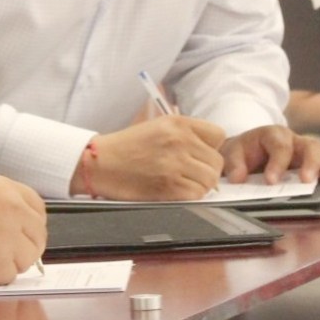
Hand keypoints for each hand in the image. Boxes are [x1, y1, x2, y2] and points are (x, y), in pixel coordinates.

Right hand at [0, 174, 45, 284]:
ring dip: (12, 262)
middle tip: (9, 253)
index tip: (24, 233)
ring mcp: (9, 237)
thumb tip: (10, 217)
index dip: (32, 224)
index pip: (38, 209)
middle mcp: (14, 211)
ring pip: (27, 258)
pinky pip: (10, 276)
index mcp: (8, 189)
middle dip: (26, 246)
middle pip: (37, 236)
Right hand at [71, 118, 225, 200]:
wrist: (101, 162)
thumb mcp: (157, 126)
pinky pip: (197, 195)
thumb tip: (210, 150)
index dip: (211, 147)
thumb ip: (185, 133)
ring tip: (181, 182)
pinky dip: (189, 196)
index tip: (200, 154)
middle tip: (190, 173)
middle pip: (216, 161)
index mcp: (177, 123)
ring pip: (210, 180)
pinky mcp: (169, 186)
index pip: (218, 135)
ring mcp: (175, 164)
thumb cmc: (127, 146)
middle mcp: (179, 141)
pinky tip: (174, 190)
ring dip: (199, 185)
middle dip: (206, 170)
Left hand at [221, 125, 319, 184]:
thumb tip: (238, 178)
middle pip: (310, 144)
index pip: (279, 145)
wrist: (246, 152)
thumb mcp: (233, 153)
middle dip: (310, 163)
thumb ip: (234, 163)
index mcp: (273, 134)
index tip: (271, 181)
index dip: (277, 163)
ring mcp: (307, 152)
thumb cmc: (243, 152)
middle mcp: (294, 140)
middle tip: (306, 181)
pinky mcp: (315, 164)